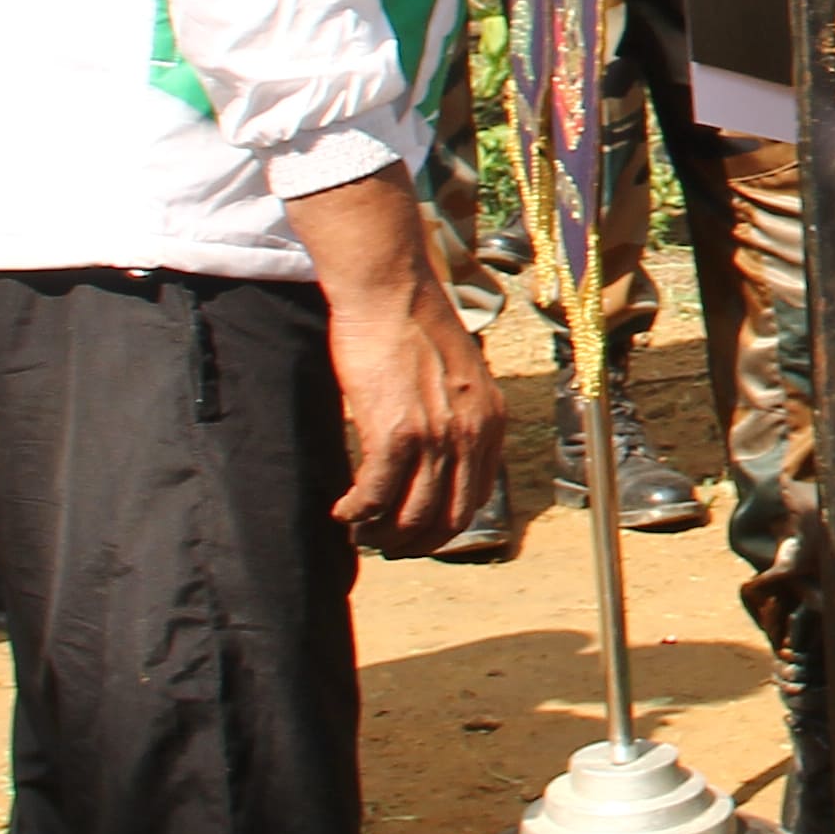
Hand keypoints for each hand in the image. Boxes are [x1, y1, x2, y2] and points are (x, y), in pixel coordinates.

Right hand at [283, 170, 503, 555]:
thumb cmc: (414, 323)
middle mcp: (472, 435)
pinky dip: (358, 513)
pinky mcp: (396, 434)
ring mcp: (436, 438)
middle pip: (448, 520)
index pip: (476, 499)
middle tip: (385, 543)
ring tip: (360, 531)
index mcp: (491, 421)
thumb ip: (458, 414)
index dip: (443, 524)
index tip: (417, 528)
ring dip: (382, 534)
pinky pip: (376, 495)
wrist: (392, 290)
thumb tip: (438, 451)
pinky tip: (343, 511)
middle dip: (415, 542)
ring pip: (412, 515)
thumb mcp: (458, 374)